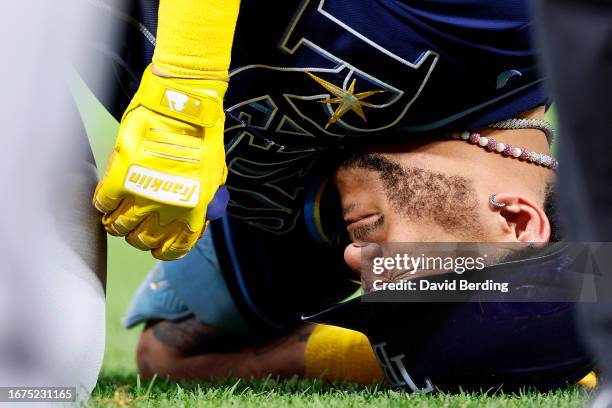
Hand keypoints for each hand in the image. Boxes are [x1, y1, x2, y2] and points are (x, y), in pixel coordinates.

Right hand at [93, 65, 228, 259]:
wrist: (183, 106)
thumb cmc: (203, 134)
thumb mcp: (213, 174)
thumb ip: (204, 198)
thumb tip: (196, 214)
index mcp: (195, 210)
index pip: (175, 247)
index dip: (163, 251)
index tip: (156, 247)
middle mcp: (168, 208)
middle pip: (142, 240)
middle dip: (136, 236)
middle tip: (133, 225)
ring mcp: (143, 194)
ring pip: (119, 226)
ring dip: (116, 223)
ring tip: (115, 214)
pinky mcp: (121, 176)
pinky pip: (103, 202)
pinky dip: (102, 203)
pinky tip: (106, 198)